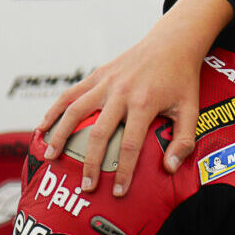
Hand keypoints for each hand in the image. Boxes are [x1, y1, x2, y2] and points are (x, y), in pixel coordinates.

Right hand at [36, 0, 231, 195]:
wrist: (172, 43)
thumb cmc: (182, 78)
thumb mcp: (191, 109)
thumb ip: (183, 140)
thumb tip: (170, 168)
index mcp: (144, 102)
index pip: (130, 144)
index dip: (122, 171)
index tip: (118, 192)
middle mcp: (121, 92)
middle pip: (98, 133)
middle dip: (90, 163)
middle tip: (85, 186)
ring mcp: (106, 82)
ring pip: (75, 111)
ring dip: (61, 136)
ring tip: (51, 158)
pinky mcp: (97, 76)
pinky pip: (70, 94)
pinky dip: (54, 111)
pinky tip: (43, 127)